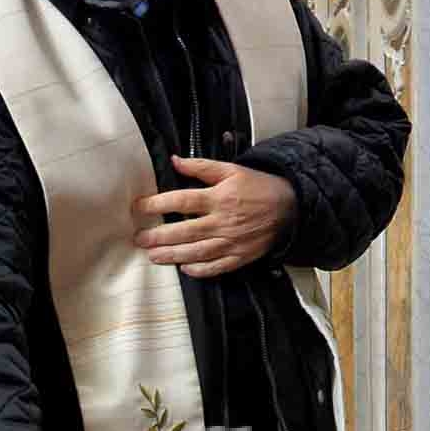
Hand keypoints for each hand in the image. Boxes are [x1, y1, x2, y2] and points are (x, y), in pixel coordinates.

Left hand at [131, 156, 295, 279]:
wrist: (289, 207)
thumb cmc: (258, 187)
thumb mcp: (231, 170)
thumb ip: (201, 167)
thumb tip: (176, 161)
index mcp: (220, 197)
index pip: (182, 200)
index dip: (158, 204)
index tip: (140, 208)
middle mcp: (223, 221)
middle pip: (185, 231)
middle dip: (159, 236)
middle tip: (140, 239)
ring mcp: (232, 241)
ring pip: (197, 252)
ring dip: (173, 255)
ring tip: (153, 256)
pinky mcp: (240, 256)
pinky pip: (217, 267)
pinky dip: (200, 270)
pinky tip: (184, 269)